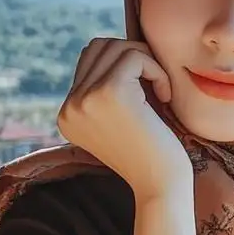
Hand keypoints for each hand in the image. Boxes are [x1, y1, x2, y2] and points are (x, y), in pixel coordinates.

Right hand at [57, 39, 190, 204]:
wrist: (162, 186)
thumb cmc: (152, 156)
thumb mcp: (120, 121)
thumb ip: (106, 91)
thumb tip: (115, 47)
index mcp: (67, 114)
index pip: (88, 61)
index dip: (123, 65)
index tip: (146, 91)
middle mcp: (69, 106)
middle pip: (99, 47)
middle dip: (133, 57)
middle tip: (156, 83)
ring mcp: (85, 98)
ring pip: (116, 47)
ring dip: (146, 62)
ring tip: (162, 92)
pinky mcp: (109, 92)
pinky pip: (134, 57)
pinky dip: (157, 70)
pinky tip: (166, 97)